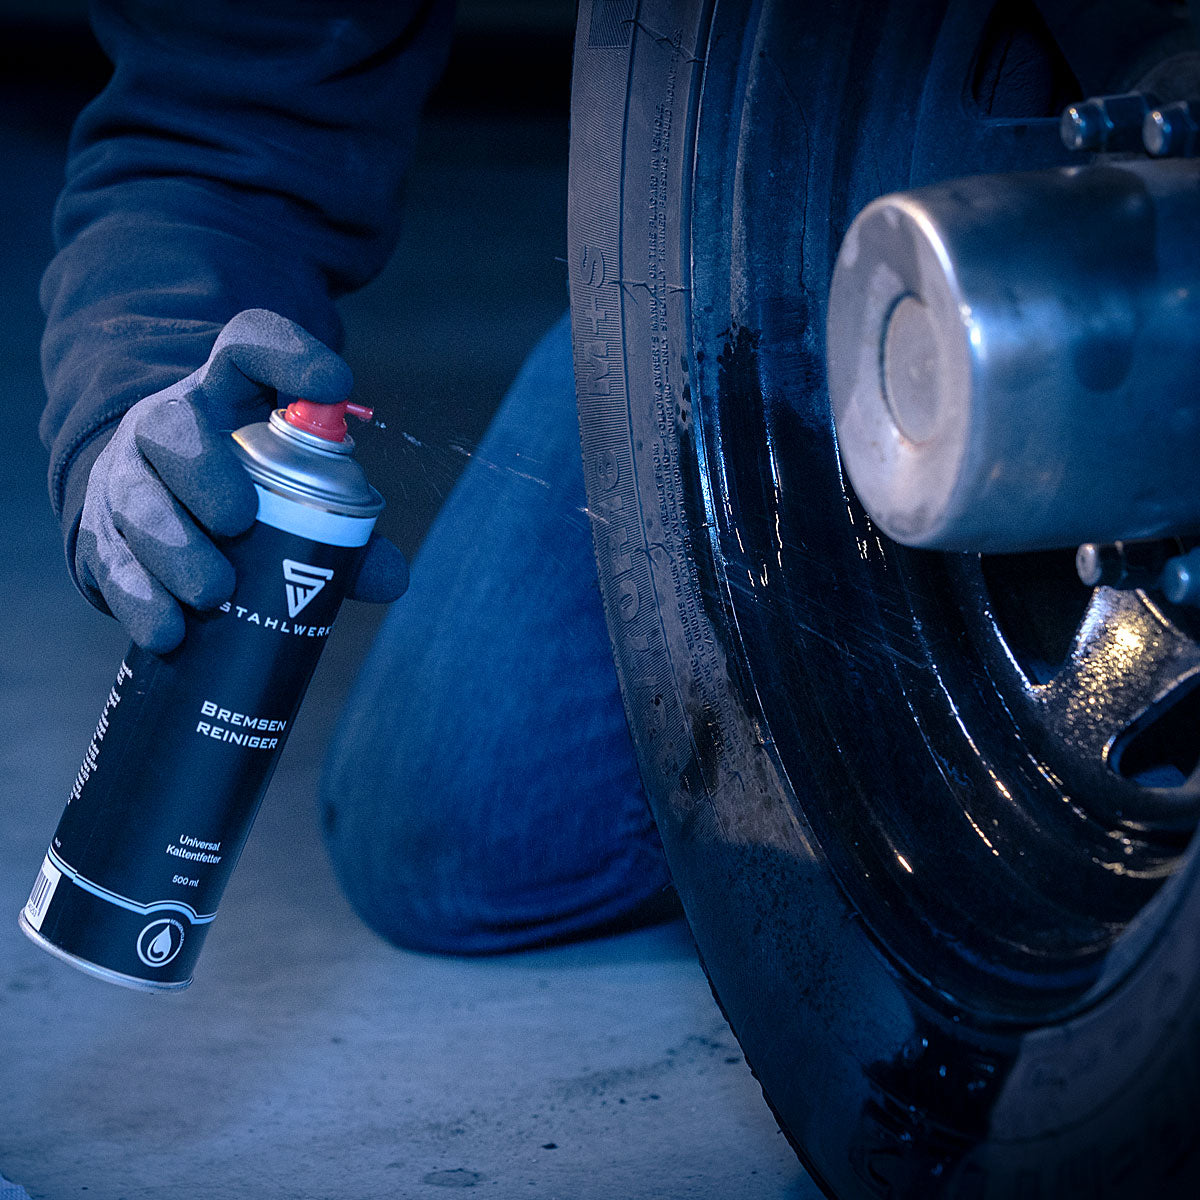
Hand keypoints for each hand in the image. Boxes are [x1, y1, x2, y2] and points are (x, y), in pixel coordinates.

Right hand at [76, 308, 407, 652]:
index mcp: (226, 394)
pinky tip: (169, 630)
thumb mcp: (296, 495)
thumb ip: (346, 531)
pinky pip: (111, 564)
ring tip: (214, 592)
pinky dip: (140, 600)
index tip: (334, 384)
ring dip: (172, 547)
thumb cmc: (248, 495)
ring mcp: (127, 479)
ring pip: (136, 500)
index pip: (249, 345)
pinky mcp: (101, 538)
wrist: (159, 515)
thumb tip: (391, 577)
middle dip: (203, 473)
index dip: (290, 355)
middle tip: (240, 520)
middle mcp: (167, 426)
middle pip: (172, 425)